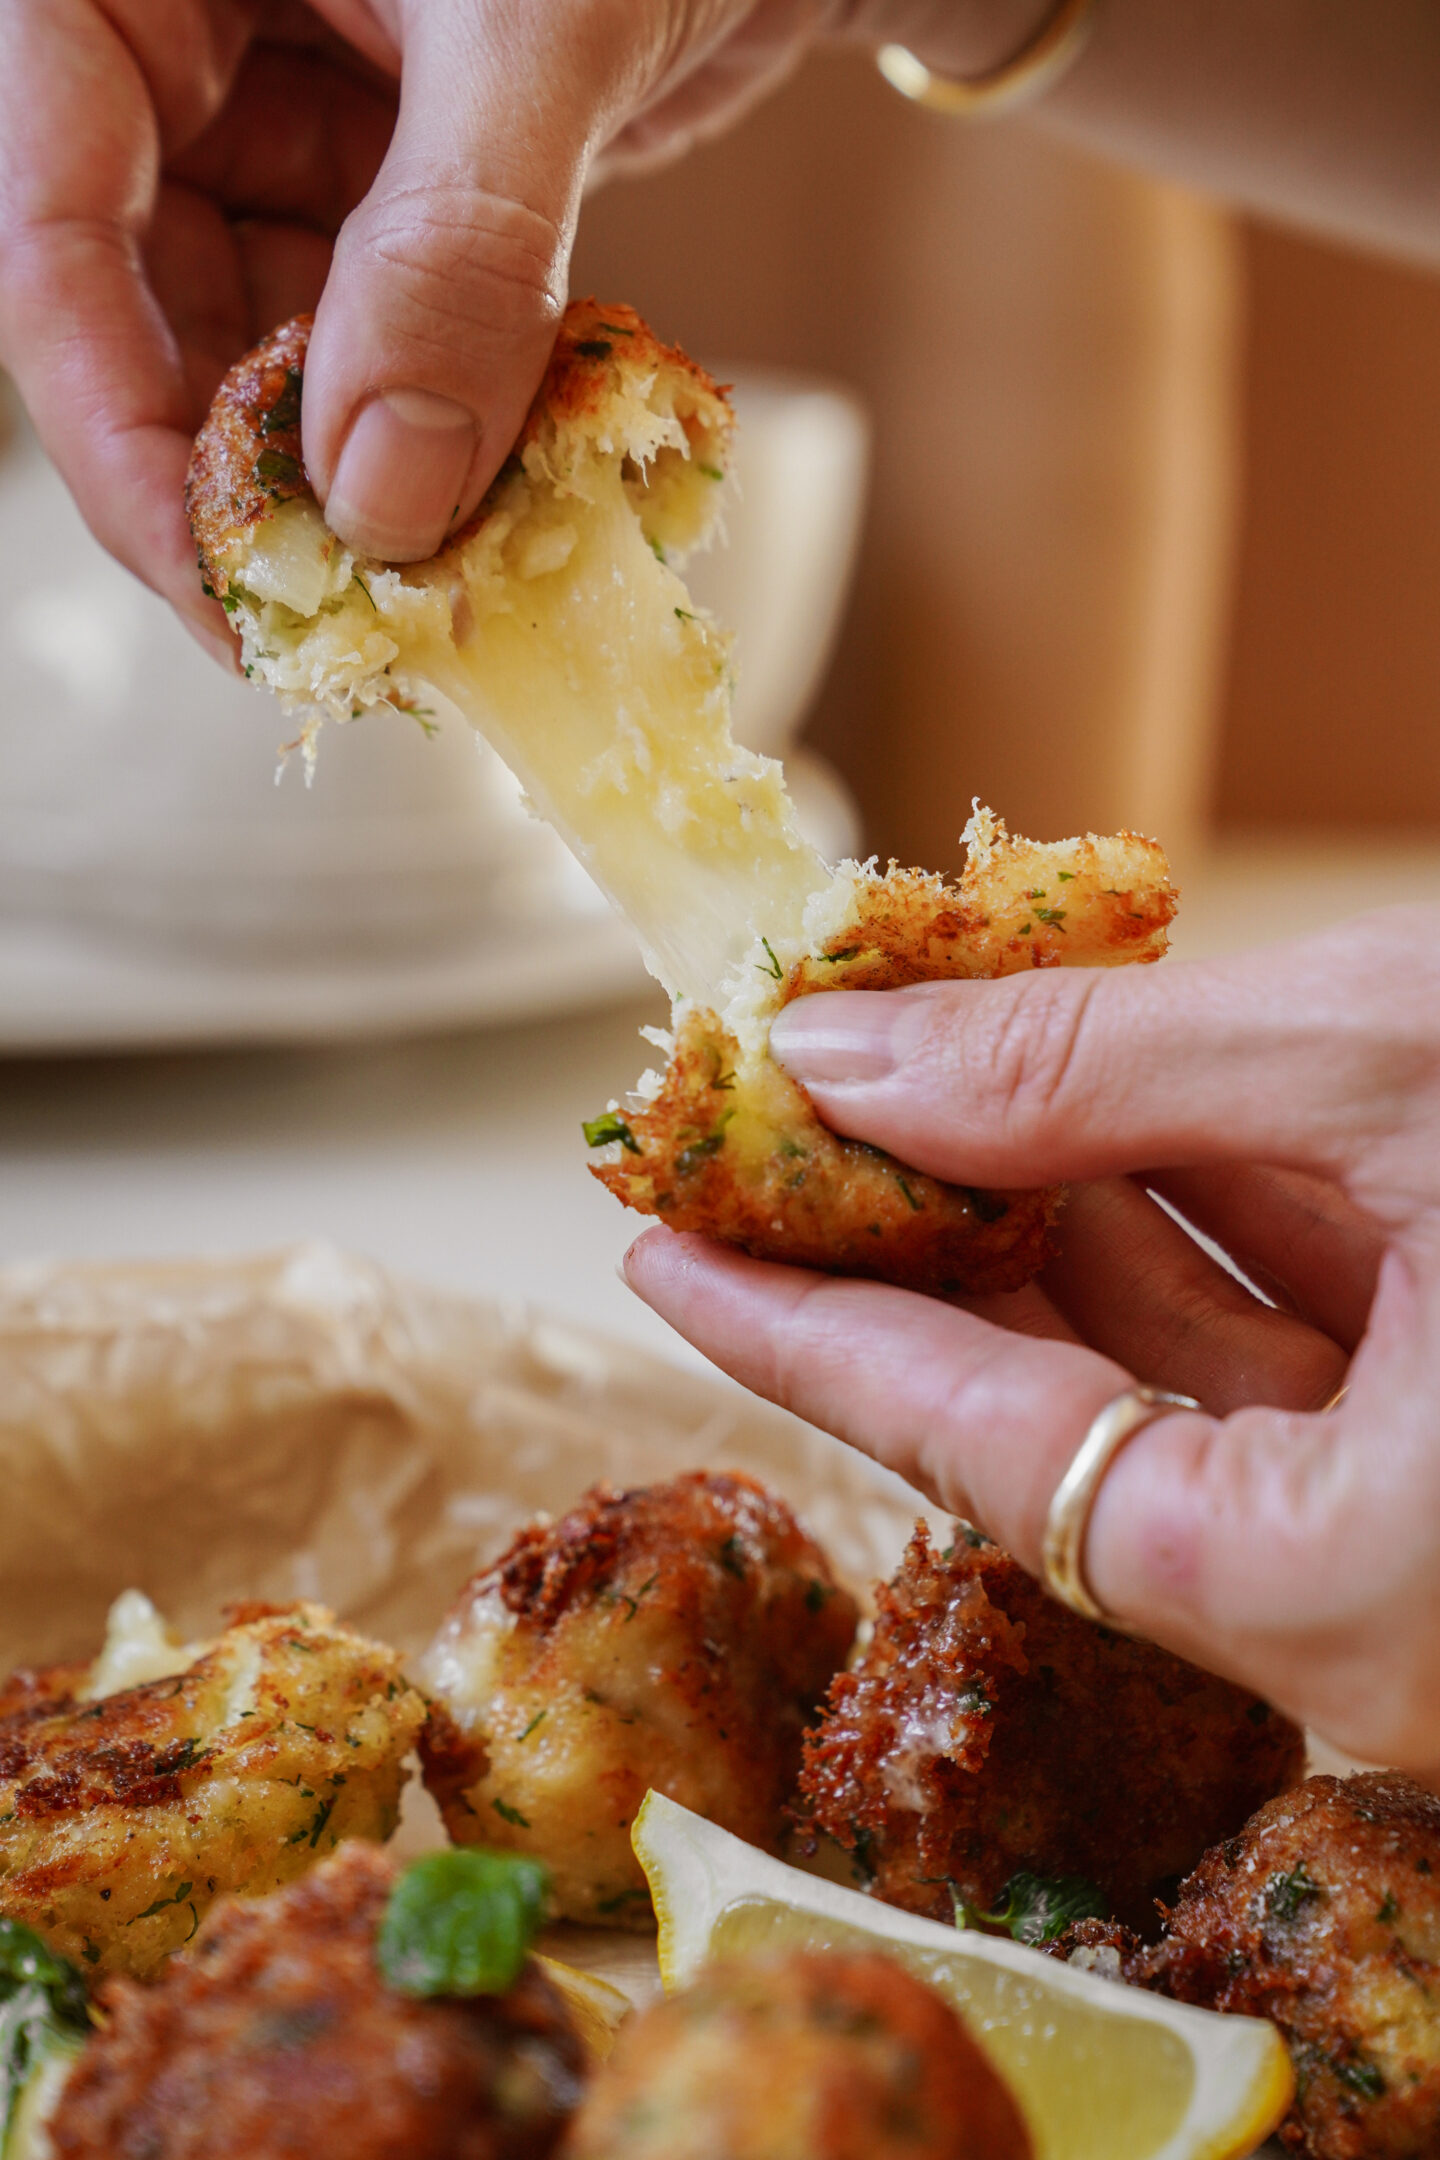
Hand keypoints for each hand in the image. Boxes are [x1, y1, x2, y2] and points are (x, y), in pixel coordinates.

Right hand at [0, 0, 1060, 651]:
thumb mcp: (537, 27)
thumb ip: (456, 248)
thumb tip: (383, 493)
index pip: (49, 230)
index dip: (119, 434)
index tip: (216, 583)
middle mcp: (182, 47)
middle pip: (146, 317)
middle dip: (251, 478)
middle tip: (344, 616)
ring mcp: (281, 121)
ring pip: (266, 348)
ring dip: (352, 474)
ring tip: (443, 567)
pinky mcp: (384, 189)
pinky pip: (374, 342)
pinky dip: (434, 428)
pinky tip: (491, 490)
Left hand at [624, 909, 1439, 1786]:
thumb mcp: (1388, 1063)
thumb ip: (1094, 1069)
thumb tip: (842, 1058)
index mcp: (1356, 1594)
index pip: (990, 1456)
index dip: (808, 1332)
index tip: (667, 1249)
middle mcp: (1392, 1624)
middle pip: (1076, 1430)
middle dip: (932, 1256)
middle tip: (784, 1138)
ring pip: (1193, 1389)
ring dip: (1070, 1221)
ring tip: (927, 1087)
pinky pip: (1305, 1364)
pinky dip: (1211, 1229)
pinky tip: (1119, 1110)